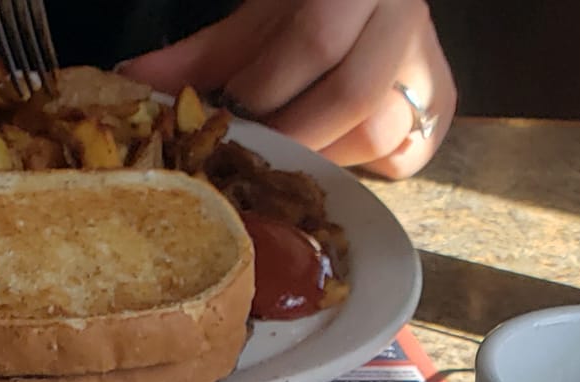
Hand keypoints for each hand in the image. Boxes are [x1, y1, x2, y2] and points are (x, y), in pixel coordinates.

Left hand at [121, 0, 454, 177]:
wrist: (368, 1)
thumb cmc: (310, 6)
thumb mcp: (260, 16)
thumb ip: (207, 54)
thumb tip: (139, 88)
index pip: (316, 37)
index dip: (268, 85)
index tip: (228, 114)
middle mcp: (405, 18)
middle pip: (354, 96)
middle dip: (293, 135)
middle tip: (251, 155)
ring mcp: (428, 64)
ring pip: (381, 132)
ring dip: (322, 157)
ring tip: (284, 160)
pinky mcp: (441, 104)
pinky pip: (405, 155)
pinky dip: (362, 168)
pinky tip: (330, 158)